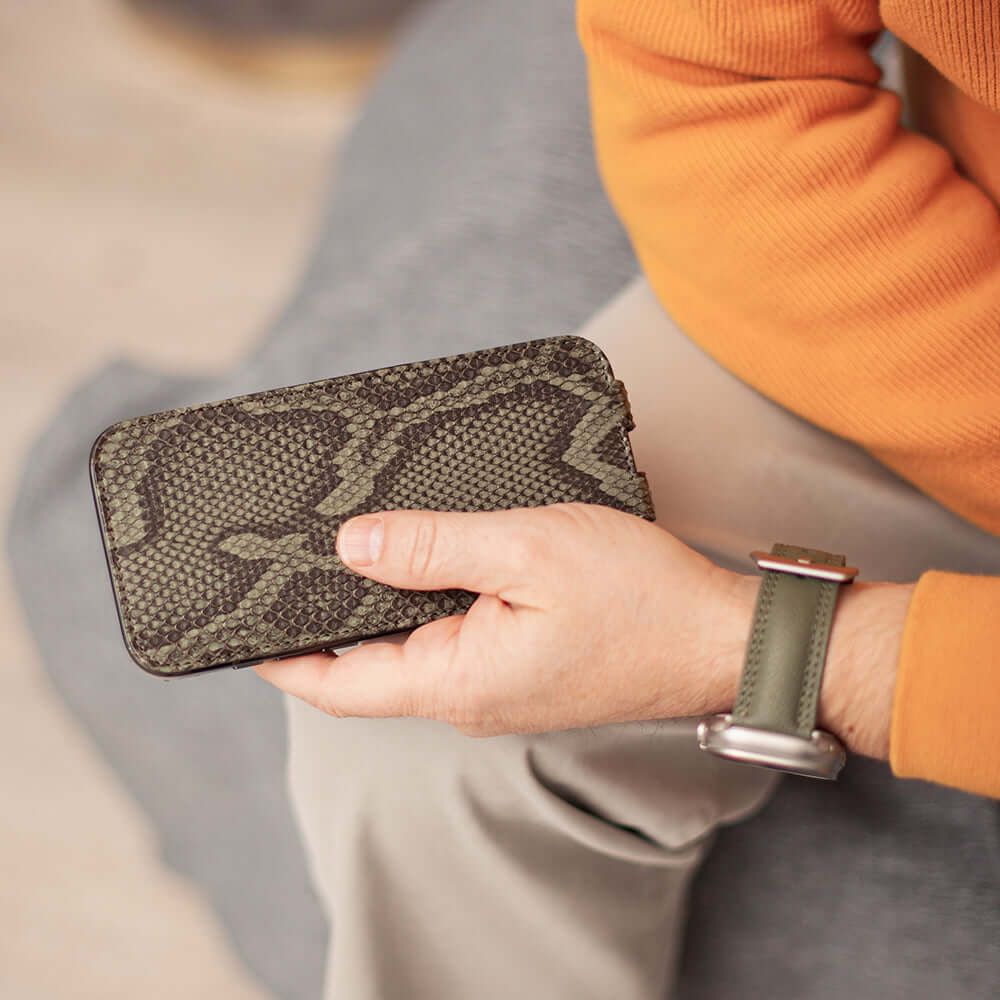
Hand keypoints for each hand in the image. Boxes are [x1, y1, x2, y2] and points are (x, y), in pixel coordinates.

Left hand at [255, 503, 751, 735]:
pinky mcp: (525, 670)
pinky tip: (430, 563)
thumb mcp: (526, 548)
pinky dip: (425, 608)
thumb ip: (431, 547)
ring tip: (352, 554)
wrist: (719, 636)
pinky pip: (453, 643)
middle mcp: (469, 698)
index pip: (338, 683)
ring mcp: (499, 688)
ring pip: (411, 652)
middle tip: (291, 567)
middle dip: (323, 624)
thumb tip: (351, 544)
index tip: (240, 623)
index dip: (281, 656)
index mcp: (456, 681)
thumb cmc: (640, 597)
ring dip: (378, 609)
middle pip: (369, 667)